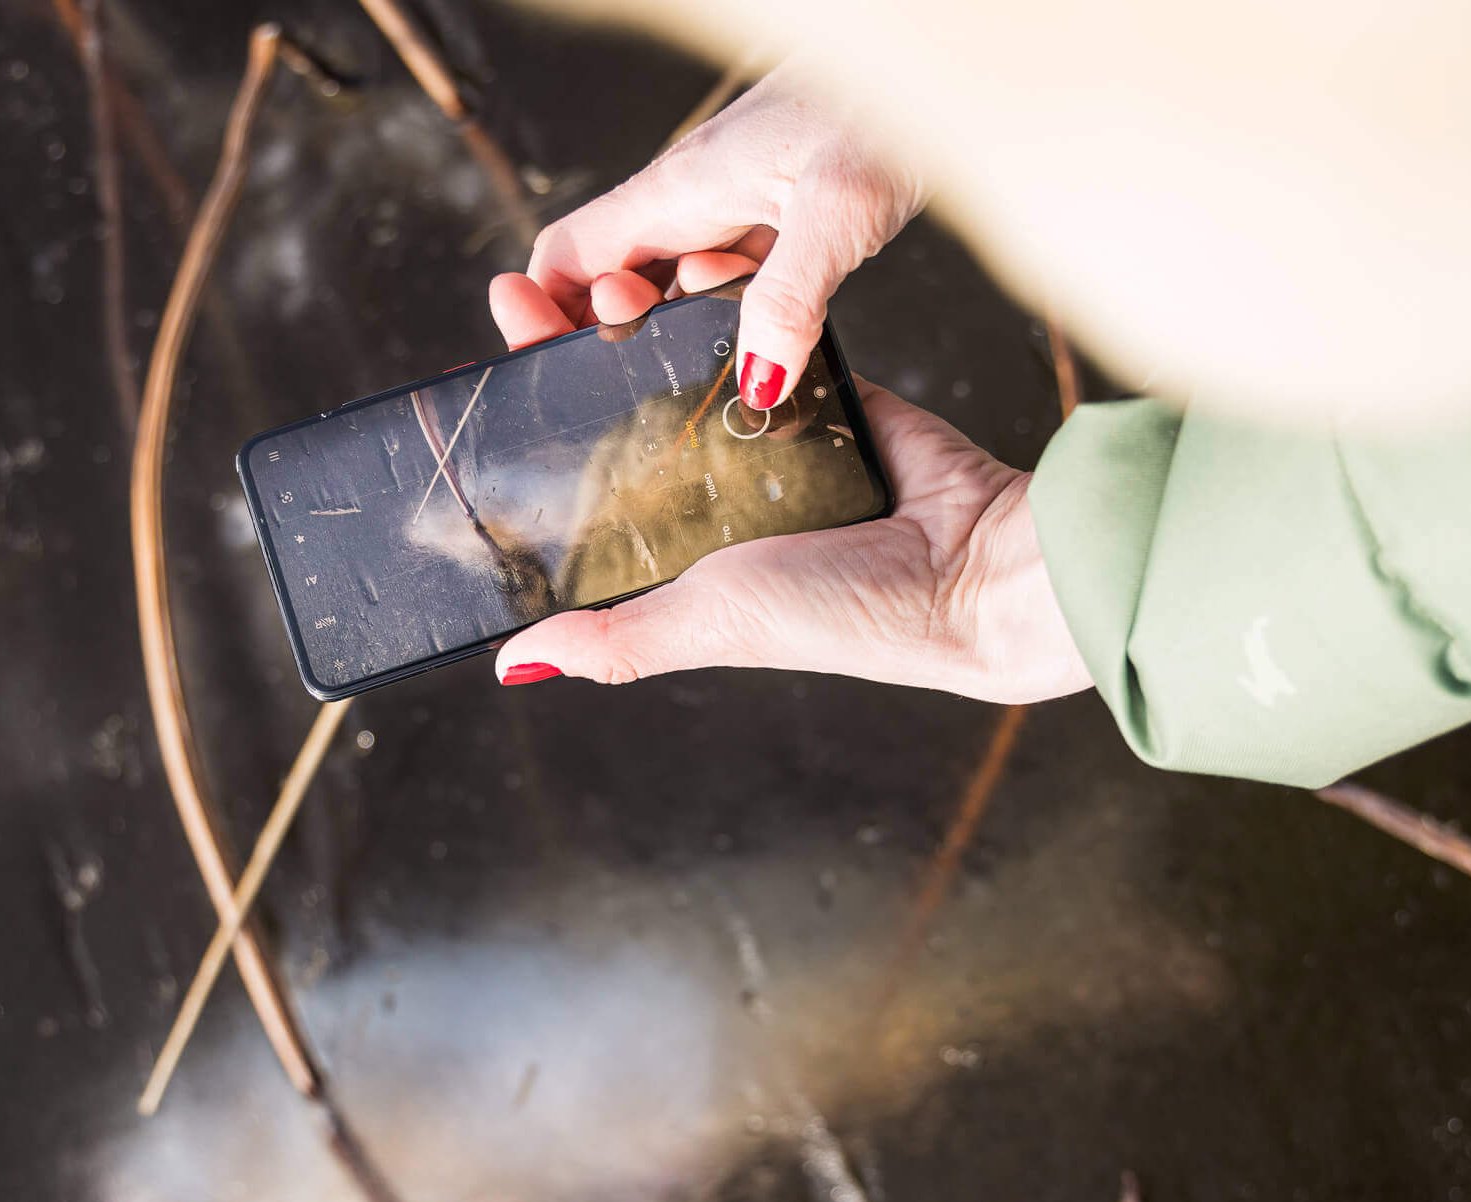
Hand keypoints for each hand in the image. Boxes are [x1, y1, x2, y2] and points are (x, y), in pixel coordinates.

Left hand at [484, 253, 1089, 703]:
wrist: (973, 567)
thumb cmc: (841, 613)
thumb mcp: (707, 622)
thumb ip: (616, 639)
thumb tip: (508, 665)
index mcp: (680, 551)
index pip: (589, 478)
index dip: (538, 421)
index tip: (498, 357)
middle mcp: (718, 496)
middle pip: (630, 406)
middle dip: (586, 349)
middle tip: (548, 298)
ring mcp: (771, 440)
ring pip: (692, 362)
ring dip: (655, 316)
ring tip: (626, 277)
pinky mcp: (826, 394)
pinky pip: (769, 338)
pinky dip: (737, 305)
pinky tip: (697, 267)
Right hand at [520, 63, 922, 410]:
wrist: (927, 66)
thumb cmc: (884, 107)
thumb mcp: (836, 212)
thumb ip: (788, 301)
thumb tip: (756, 383)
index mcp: (681, 190)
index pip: (571, 255)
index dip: (545, 313)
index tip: (539, 358)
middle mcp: (696, 199)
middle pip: (614, 278)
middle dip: (612, 337)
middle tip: (641, 380)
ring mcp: (735, 207)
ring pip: (673, 284)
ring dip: (679, 332)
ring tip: (706, 363)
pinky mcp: (778, 217)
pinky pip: (729, 280)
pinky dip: (731, 317)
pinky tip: (765, 341)